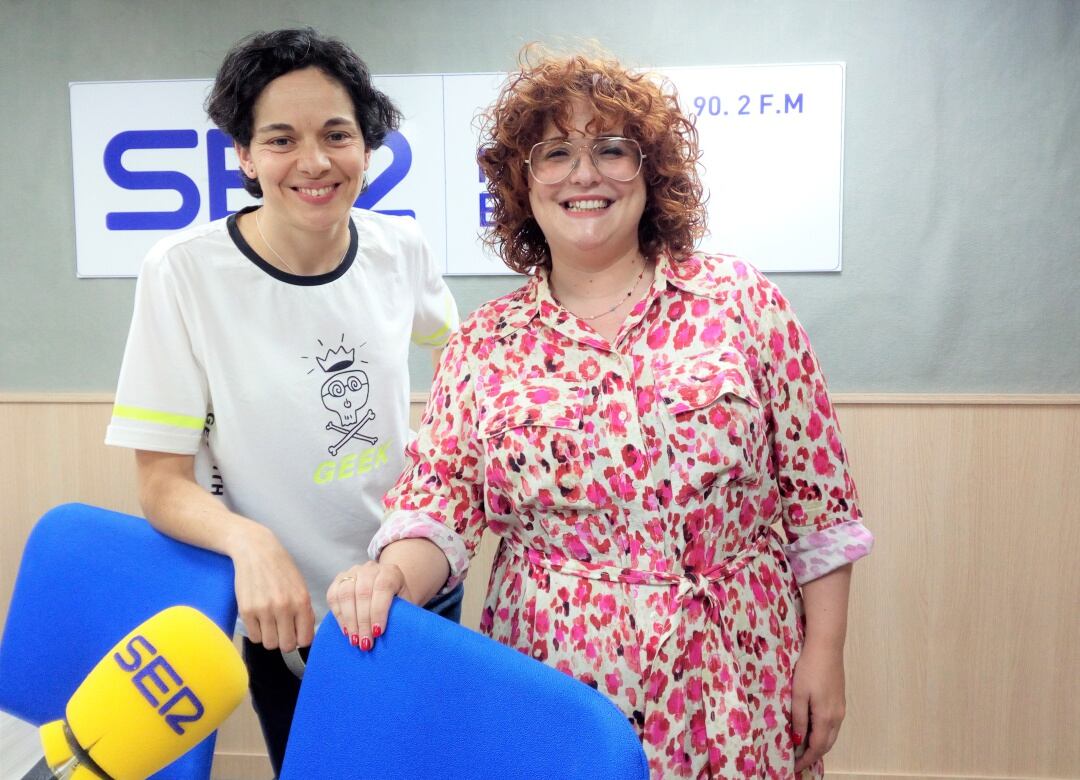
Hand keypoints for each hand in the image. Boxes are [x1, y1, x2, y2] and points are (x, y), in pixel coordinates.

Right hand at [228, 523, 314, 652]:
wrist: (256, 551)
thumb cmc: (280, 568)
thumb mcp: (300, 586)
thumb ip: (304, 611)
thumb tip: (304, 635)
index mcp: (301, 601)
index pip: (305, 639)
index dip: (301, 639)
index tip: (296, 634)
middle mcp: (283, 607)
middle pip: (287, 645)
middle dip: (285, 641)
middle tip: (282, 630)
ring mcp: (263, 610)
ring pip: (269, 644)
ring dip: (270, 637)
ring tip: (269, 623)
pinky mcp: (246, 611)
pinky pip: (254, 637)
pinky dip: (257, 632)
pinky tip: (259, 619)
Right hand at [326, 561, 412, 650]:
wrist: (386, 588)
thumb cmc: (397, 602)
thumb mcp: (404, 605)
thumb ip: (401, 614)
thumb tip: (395, 633)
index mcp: (391, 572)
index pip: (383, 588)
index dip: (379, 611)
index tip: (377, 632)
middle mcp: (371, 568)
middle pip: (363, 593)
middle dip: (363, 621)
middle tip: (365, 642)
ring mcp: (353, 572)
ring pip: (346, 594)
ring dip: (349, 620)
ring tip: (354, 639)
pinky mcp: (339, 579)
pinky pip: (333, 596)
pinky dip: (338, 615)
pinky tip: (345, 630)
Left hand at [791, 641, 845, 772]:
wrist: (826, 647)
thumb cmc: (809, 669)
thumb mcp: (798, 694)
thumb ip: (799, 718)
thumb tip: (799, 740)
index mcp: (825, 717)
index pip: (817, 746)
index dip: (806, 759)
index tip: (795, 767)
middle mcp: (837, 716)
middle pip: (827, 744)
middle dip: (813, 755)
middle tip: (799, 761)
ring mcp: (841, 708)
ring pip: (832, 735)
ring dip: (820, 744)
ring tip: (804, 749)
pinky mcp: (840, 700)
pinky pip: (833, 725)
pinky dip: (824, 734)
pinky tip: (813, 730)